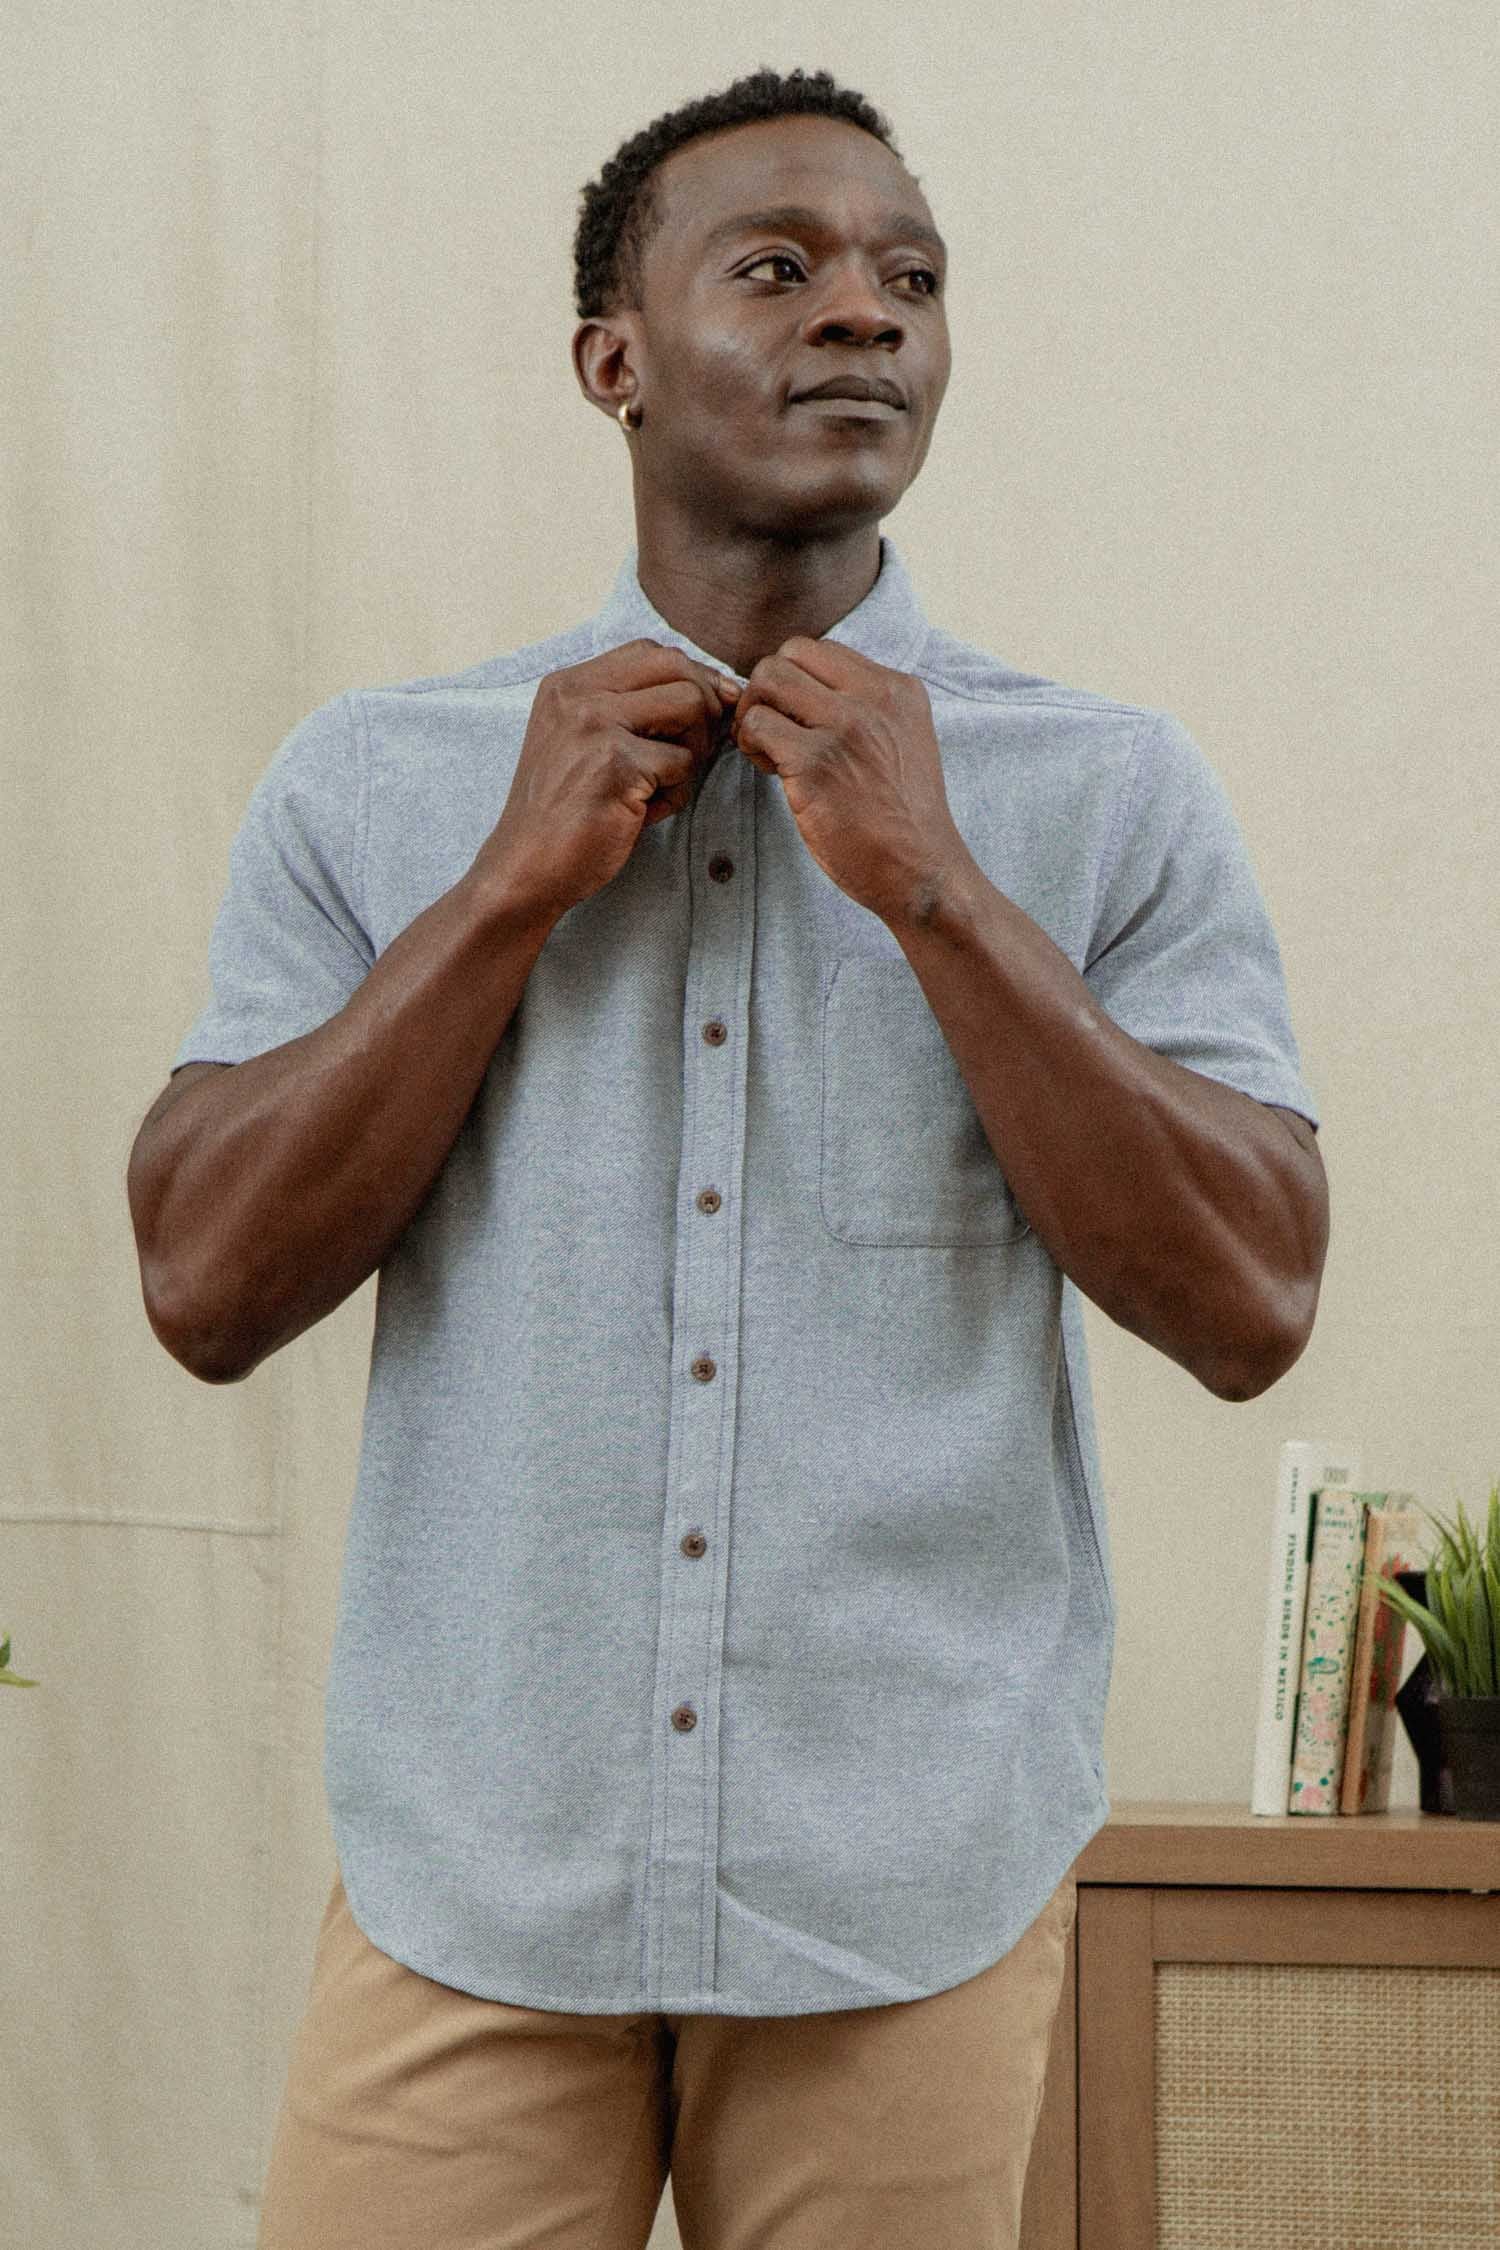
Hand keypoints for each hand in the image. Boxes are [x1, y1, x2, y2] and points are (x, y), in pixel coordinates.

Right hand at [473, 639, 734, 920]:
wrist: (526, 867)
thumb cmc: (564, 812)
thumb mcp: (582, 742)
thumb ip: (629, 709)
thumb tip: (717, 688)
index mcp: (567, 684)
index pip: (650, 651)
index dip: (690, 676)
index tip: (704, 712)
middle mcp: (578, 694)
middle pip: (677, 666)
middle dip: (704, 708)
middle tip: (694, 751)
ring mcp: (596, 724)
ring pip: (691, 706)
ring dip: (693, 750)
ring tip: (662, 785)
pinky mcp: (616, 764)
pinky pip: (683, 762)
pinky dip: (676, 794)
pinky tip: (644, 813)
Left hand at [726, 639, 966, 921]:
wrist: (921, 871)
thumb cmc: (903, 819)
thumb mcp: (902, 741)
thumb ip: (864, 709)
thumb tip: (800, 692)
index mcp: (897, 689)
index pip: (820, 651)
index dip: (795, 682)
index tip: (800, 721)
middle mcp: (873, 699)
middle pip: (787, 655)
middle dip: (768, 693)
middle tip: (776, 736)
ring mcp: (844, 728)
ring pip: (766, 680)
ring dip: (755, 715)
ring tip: (771, 754)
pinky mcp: (815, 763)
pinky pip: (756, 725)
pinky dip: (751, 746)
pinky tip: (773, 775)